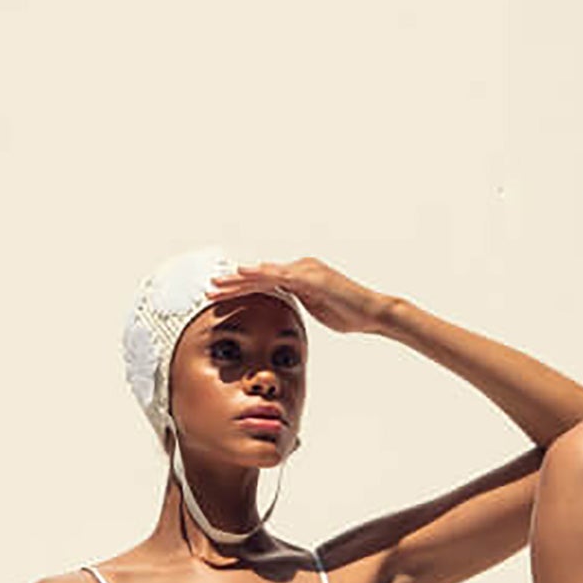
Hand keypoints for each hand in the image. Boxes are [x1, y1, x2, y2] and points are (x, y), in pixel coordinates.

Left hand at [209, 259, 387, 336]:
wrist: (372, 312)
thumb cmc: (349, 314)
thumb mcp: (318, 309)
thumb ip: (301, 305)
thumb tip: (287, 314)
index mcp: (301, 276)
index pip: (265, 283)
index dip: (242, 289)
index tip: (222, 296)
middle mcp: (300, 268)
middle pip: (260, 277)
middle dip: (233, 284)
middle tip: (210, 290)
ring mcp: (305, 270)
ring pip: (264, 274)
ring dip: (238, 280)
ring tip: (216, 286)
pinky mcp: (311, 277)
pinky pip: (280, 275)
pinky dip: (260, 274)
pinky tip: (243, 274)